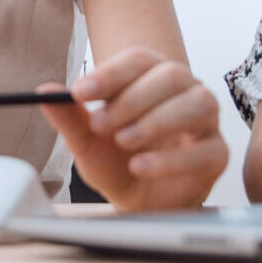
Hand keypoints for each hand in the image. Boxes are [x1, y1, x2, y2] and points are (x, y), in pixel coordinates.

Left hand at [42, 47, 226, 210]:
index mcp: (153, 77)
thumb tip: (44, 91)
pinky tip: (141, 167)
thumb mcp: (87, 141)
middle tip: (101, 123)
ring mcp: (206, 122)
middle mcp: (185, 91)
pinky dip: (171, 159)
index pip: (139, 60)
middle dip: (133, 98)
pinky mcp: (217, 155)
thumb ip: (70, 117)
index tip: (80, 91)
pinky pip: (205, 150)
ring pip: (197, 104)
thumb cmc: (117, 162)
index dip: (110, 73)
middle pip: (171, 76)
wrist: (140, 202)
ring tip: (124, 142)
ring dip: (157, 121)